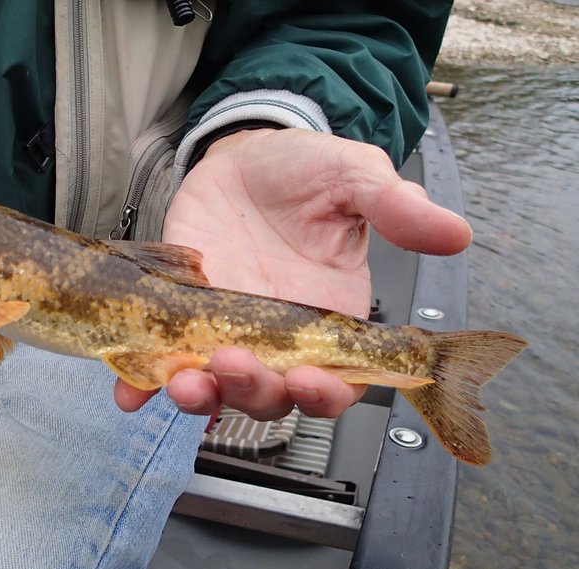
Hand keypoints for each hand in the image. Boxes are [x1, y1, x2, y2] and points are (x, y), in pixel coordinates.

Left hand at [114, 128, 471, 418]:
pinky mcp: (178, 319)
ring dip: (198, 396)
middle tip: (233, 364)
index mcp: (329, 320)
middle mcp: (276, 340)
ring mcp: (223, 333)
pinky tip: (128, 389)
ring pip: (215, 388)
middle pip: (270, 396)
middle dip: (252, 391)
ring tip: (181, 382)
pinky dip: (141, 383)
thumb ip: (396, 207)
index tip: (308, 379)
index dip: (324, 391)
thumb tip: (457, 233)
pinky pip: (160, 363)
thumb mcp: (353, 177)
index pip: (335, 380)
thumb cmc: (303, 170)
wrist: (243, 157)